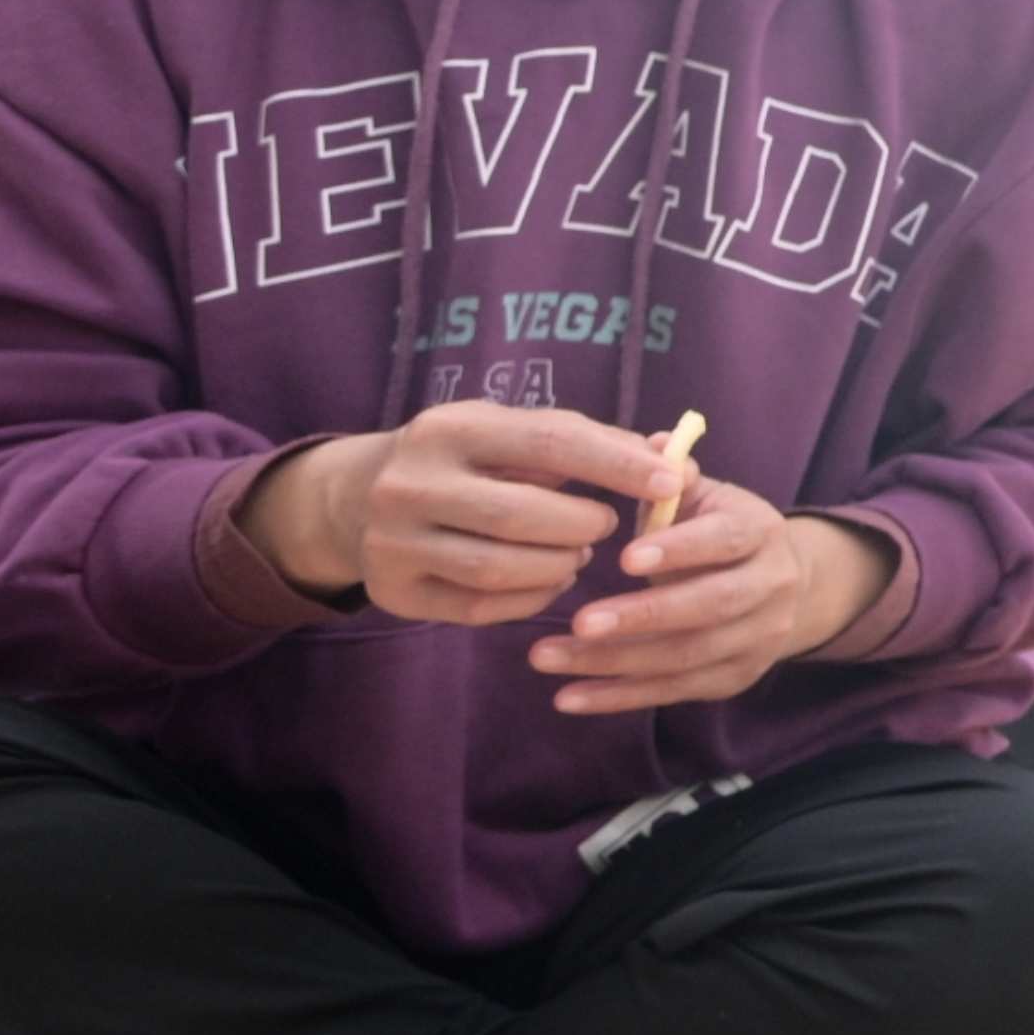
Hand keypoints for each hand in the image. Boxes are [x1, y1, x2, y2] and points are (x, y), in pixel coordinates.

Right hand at [252, 399, 686, 630]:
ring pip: (501, 569)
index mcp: (449, 427)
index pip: (550, 441)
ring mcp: (391, 540)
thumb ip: (593, 443)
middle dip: (584, 526)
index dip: (617, 465)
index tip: (673, 482)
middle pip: (524, 515)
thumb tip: (676, 460)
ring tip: (577, 553)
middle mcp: (410, 482)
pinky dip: (530, 598)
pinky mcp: (391, 590)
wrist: (357, 498)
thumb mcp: (514, 434)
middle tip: (607, 527)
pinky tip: (546, 580)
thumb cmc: (468, 461)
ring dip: (559, 566)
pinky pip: (479, 607)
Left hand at [537, 475, 897, 717]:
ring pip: (687, 656)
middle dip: (643, 617)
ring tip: (545, 657)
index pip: (726, 541)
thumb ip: (673, 475)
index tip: (622, 558)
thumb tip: (652, 442)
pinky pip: (674, 692)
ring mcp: (758, 639)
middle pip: (711, 607)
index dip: (680, 550)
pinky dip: (618, 697)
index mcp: (761, 532)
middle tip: (579, 622)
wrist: (788, 587)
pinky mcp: (735, 678)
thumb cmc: (720, 531)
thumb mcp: (707, 496)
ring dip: (614, 662)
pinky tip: (566, 697)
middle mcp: (772, 587)